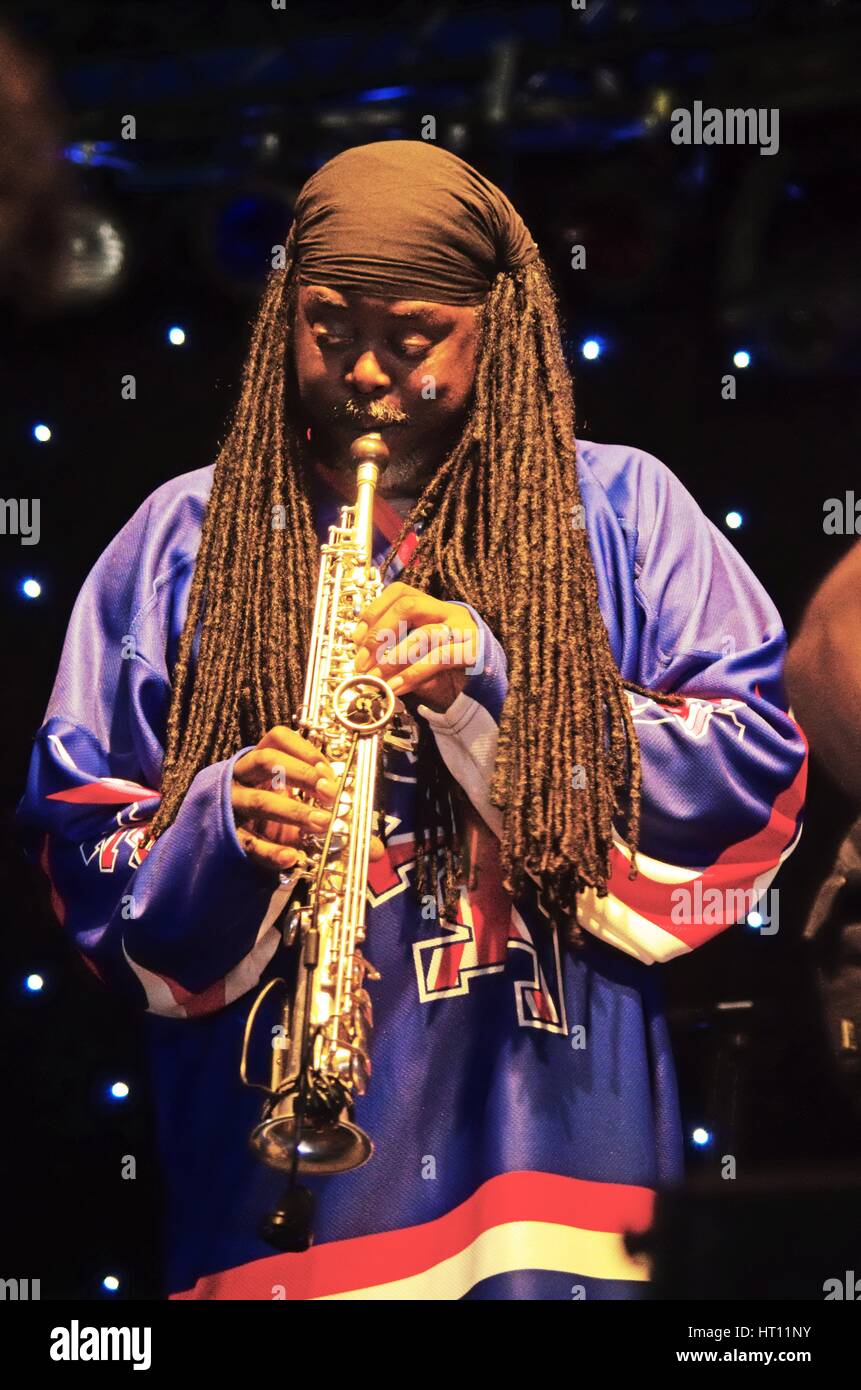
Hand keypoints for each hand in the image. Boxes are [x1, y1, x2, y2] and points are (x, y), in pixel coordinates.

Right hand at [232, 725, 384, 872]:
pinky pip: (249, 842)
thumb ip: (337, 822)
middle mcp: (244, 778)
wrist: (232, 844)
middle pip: (266, 761)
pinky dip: (272, 851)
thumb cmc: (273, 819)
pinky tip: (292, 858)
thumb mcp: (302, 812)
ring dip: (294, 811)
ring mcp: (234, 806)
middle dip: (301, 774)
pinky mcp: (229, 837)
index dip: (304, 749)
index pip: (277, 738)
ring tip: (322, 824)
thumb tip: (376, 849)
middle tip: (331, 795)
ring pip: (259, 800)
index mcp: (263, 762)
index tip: (328, 770)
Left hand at [352, 581, 479, 711]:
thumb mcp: (416, 659)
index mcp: (433, 607)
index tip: (356, 638)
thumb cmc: (446, 673)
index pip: (400, 592)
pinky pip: (439, 659)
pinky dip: (413, 674)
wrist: (484, 690)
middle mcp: (449, 613)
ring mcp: (464, 631)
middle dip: (381, 632)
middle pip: (410, 605)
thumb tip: (363, 660)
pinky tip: (397, 687)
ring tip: (376, 677)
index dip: (374, 611)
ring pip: (425, 633)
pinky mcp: (473, 653)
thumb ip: (394, 653)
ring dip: (395, 657)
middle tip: (363, 660)